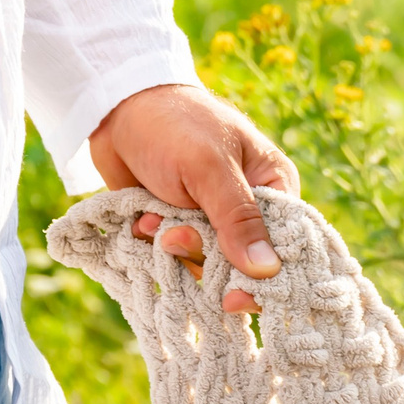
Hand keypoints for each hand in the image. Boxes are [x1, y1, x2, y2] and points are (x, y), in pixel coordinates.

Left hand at [90, 83, 298, 315]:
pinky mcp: (180, 225)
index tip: (235, 296)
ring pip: (206, 263)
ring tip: (151, 222)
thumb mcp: (208, 166)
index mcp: (272, 186)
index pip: (286, 245)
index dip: (265, 277)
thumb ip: (237, 218)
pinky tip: (141, 221)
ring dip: (176, 250)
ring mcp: (212, 219)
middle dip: (207, 259)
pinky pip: (178, 256)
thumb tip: (268, 271)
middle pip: (243, 262)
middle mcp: (248, 208)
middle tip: (175, 240)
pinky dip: (157, 246)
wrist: (117, 107)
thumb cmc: (174, 124)